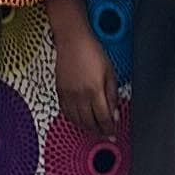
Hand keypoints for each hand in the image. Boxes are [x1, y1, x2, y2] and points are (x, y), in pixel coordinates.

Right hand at [48, 9, 119, 137]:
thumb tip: (114, 114)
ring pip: (76, 120)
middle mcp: (80, 95)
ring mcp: (68, 94)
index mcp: (94, 90)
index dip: (109, 129)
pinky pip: (66, 112)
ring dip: (86, 128)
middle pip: (89, 123)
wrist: (72, 40)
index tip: (113, 134)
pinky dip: (74, 120)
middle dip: (98, 131)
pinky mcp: (59, 92)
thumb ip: (113, 96)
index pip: (103, 118)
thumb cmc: (92, 52)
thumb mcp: (110, 73)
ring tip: (94, 129)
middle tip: (104, 134)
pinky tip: (80, 120)